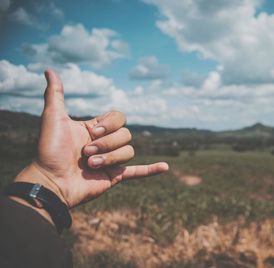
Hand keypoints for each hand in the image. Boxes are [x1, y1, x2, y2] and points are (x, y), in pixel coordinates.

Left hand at [14, 69, 168, 207]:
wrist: (49, 182)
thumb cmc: (49, 150)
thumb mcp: (53, 118)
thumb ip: (55, 95)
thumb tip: (49, 70)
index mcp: (95, 129)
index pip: (119, 118)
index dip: (110, 124)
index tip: (93, 131)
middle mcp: (105, 143)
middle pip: (126, 135)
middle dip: (107, 144)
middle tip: (85, 153)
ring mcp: (111, 160)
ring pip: (129, 151)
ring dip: (111, 157)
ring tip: (91, 165)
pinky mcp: (114, 176)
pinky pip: (138, 171)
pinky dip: (151, 170)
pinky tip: (165, 167)